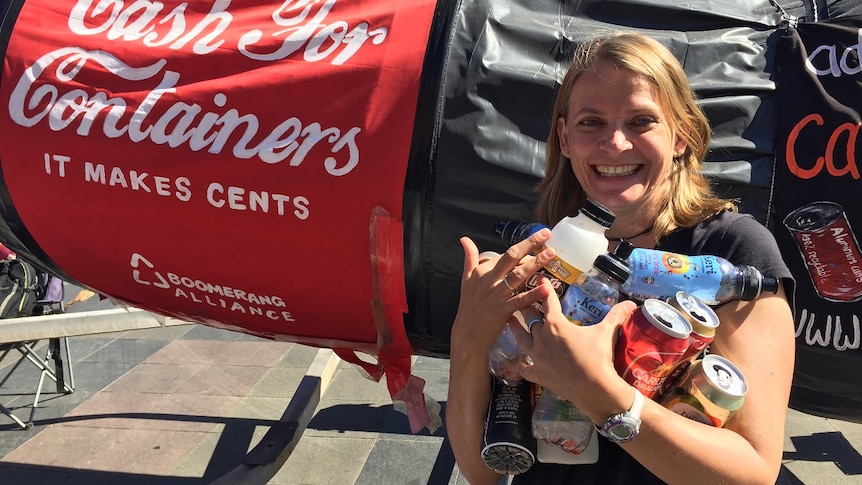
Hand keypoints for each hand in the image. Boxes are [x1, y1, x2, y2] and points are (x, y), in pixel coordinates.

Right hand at [450, 229, 554, 352]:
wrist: (467, 333)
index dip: (523, 247)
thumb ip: (469, 257)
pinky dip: (533, 293)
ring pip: (518, 275)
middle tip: (545, 234)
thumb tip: (464, 239)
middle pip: (511, 257)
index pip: (505, 255)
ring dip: (535, 263)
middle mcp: (489, 280)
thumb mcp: (466, 279)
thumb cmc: (469, 305)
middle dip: (529, 244)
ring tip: (550, 254)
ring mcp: (497, 295)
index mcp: (482, 271)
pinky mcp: (503, 310)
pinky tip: (546, 287)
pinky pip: (521, 300)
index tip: (537, 240)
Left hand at [511, 282, 636, 412]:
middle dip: (526, 307)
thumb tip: (631, 303)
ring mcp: (536, 356)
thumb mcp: (606, 333)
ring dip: (515, 329)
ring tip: (509, 322)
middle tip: (521, 299)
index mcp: (555, 324)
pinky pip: (525, 368)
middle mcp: (541, 337)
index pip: (548, 301)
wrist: (593, 389)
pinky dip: (523, 366)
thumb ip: (616, 316)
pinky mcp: (537, 374)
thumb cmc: (597, 357)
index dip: (545, 288)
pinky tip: (521, 365)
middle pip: (529, 318)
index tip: (540, 279)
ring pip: (520, 339)